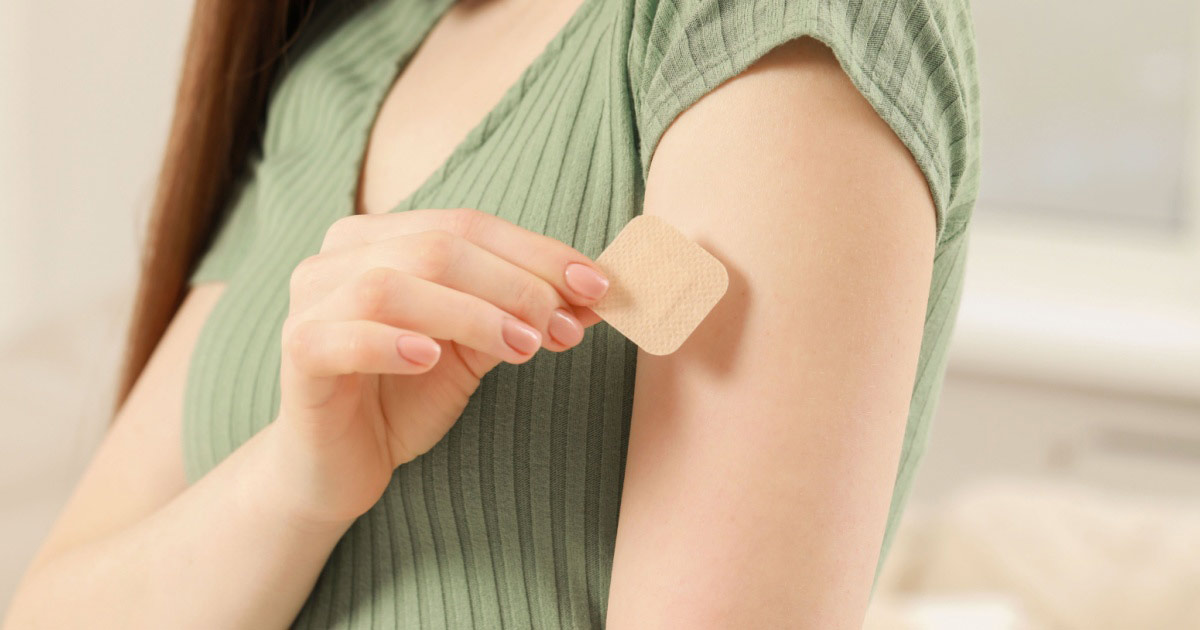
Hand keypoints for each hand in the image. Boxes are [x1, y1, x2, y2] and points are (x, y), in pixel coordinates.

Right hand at [265, 208, 609, 528]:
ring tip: (523, 347)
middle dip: (516, 285)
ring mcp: (310, 302)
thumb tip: (591, 293)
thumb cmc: (405, 395)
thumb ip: (516, 312)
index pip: (468, 225)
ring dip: (472, 314)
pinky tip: (433, 359)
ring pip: (393, 285)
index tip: (597, 286)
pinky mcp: (298, 353)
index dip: (537, 252)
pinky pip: (346, 337)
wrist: (338, 465)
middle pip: (438, 247)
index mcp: (381, 237)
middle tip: (567, 326)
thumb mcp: (472, 347)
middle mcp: (338, 256)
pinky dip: (395, 343)